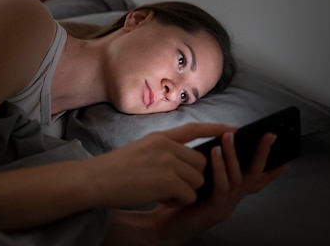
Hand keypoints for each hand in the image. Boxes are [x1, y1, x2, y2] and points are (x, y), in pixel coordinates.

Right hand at [89, 123, 236, 209]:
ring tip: (160, 191)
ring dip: (184, 191)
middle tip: (169, 185)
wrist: (96, 180)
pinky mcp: (168, 180)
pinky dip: (177, 201)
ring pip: (197, 180)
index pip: (193, 129)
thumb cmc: (115, 170)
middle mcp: (167, 146)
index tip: (233, 129)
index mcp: (160, 137)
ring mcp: (168, 162)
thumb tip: (186, 161)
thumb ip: (164, 150)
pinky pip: (189, 194)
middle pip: (200, 163)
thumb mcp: (141, 149)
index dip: (215, 129)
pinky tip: (158, 197)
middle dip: (192, 177)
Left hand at [152, 132, 288, 243]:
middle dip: (263, 154)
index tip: (286, 153)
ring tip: (229, 136)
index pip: (256, 178)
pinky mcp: (214, 211)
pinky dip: (220, 169)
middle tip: (269, 135)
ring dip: (234, 155)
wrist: (162, 224)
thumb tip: (216, 140)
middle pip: (255, 175)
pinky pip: (222, 187)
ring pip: (237, 178)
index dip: (272, 168)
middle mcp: (233, 199)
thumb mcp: (198, 178)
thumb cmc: (178, 199)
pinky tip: (214, 153)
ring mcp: (226, 206)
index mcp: (230, 191)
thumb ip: (209, 165)